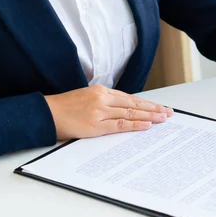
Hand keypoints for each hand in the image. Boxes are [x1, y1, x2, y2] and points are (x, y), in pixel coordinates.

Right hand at [44, 84, 173, 139]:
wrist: (47, 114)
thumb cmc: (66, 108)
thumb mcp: (87, 98)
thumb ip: (105, 102)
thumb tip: (124, 110)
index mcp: (101, 91)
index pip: (130, 98)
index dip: (146, 103)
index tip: (159, 106)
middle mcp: (103, 99)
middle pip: (134, 104)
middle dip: (154, 108)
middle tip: (169, 112)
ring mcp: (100, 112)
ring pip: (131, 113)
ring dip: (149, 116)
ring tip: (163, 119)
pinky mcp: (96, 125)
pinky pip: (121, 125)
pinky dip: (136, 125)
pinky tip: (147, 125)